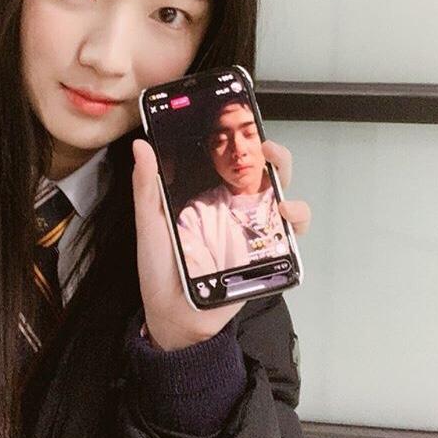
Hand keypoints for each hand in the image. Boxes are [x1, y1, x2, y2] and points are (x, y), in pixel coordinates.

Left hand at [131, 138, 309, 350]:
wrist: (176, 316)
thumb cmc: (160, 269)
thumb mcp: (150, 223)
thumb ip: (147, 185)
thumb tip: (141, 145)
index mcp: (208, 195)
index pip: (230, 160)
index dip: (241, 140)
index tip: (241, 121)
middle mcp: (234, 208)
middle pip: (262, 172)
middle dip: (272, 153)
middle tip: (265, 147)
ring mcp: (252, 229)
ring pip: (282, 196)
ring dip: (286, 182)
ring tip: (275, 182)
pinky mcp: (267, 253)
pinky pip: (290, 233)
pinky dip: (295, 220)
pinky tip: (283, 216)